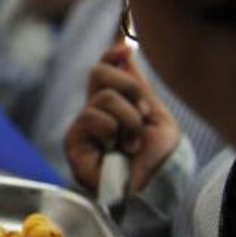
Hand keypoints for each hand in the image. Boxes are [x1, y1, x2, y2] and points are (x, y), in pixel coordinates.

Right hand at [65, 43, 180, 194]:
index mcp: (117, 105)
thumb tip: (124, 52)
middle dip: (129, 87)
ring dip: (129, 120)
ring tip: (133, 145)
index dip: (111, 56)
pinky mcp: (74, 143)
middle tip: (143, 114)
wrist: (157, 189)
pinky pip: (91, 117)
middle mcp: (96, 113)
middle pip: (98, 72)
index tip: (125, 48)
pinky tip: (117, 151)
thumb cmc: (161, 161)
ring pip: (103, 97)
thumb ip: (139, 85)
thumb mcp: (157, 115)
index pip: (104, 70)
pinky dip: (112, 131)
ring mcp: (84, 128)